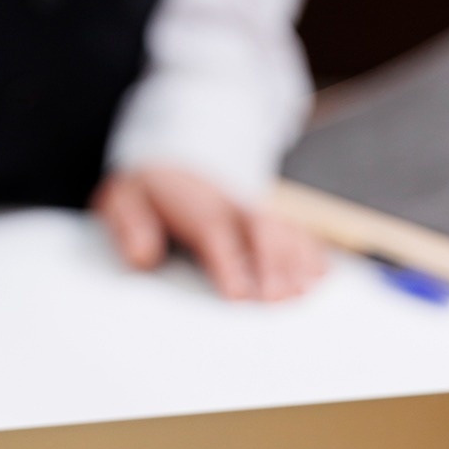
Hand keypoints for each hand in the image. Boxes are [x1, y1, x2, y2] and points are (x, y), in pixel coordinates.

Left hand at [91, 166, 327, 301]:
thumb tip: (144, 256)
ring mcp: (254, 206)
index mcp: (192, 201)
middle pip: (259, 229)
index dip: (228, 264)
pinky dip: (312, 249)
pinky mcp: (268, 212)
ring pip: (284, 228)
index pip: (213, 231)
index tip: (238, 296)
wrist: (173, 147)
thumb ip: (130, 224)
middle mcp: (230, 202)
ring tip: (308, 292)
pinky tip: (323, 274)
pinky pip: (296, 227)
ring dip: (298, 260)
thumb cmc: (148, 186)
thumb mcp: (125, 197)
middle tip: (281, 301)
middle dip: (273, 264)